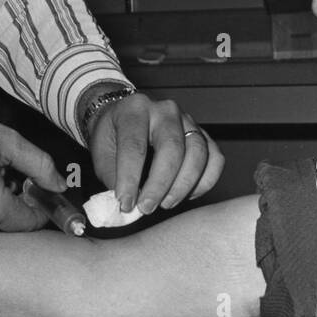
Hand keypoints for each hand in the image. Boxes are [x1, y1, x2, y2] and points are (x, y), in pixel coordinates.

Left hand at [87, 94, 224, 213]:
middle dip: (160, 183)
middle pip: (171, 147)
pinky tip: (188, 195)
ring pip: (197, 152)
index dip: (130, 178)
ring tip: (166, 203)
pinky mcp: (202, 134)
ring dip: (184, 184)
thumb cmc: (114, 134)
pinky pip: (215, 158)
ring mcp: (187, 120)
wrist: (125, 117)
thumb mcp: (101, 152)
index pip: (134, 145)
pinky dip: (205, 181)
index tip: (126, 203)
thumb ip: (113, 178)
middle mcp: (164, 110)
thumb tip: (128, 205)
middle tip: (147, 207)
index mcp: (134, 109)